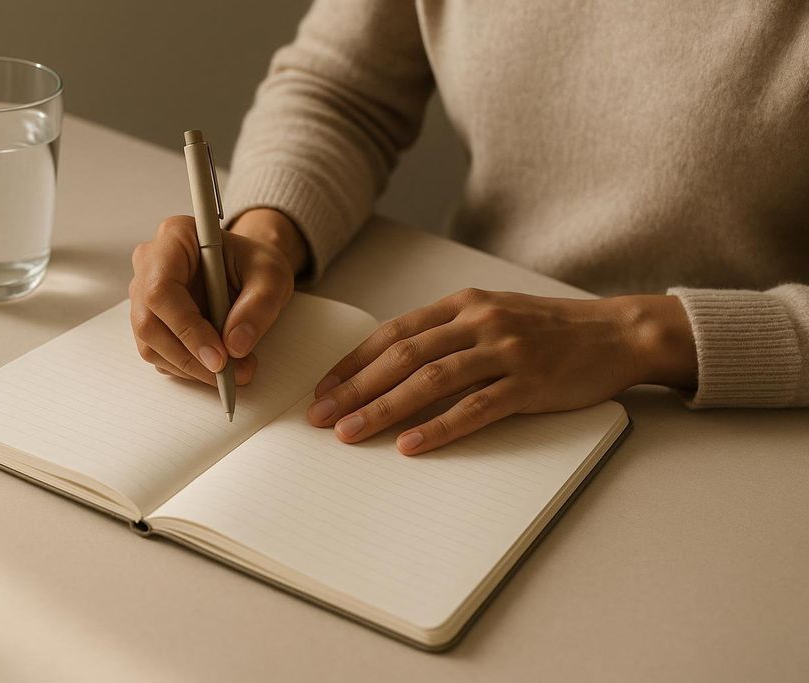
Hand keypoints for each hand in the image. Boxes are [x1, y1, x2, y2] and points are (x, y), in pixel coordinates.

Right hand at [129, 209, 307, 385]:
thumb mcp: (272, 276)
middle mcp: (150, 263)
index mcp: (175, 237)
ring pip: (151, 344)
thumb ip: (259, 306)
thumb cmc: (255, 264)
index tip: (219, 357)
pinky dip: (188, 368)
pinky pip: (159, 353)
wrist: (249, 270)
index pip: (161, 289)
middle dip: (190, 357)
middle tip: (229, 374)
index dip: (187, 328)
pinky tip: (217, 366)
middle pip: (149, 322)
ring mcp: (144, 293)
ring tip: (233, 372)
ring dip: (190, 368)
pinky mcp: (151, 320)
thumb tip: (235, 346)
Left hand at [306, 288, 695, 454]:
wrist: (617, 332)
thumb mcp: (493, 314)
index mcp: (463, 304)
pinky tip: (411, 445)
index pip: (394, 332)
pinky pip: (476, 408)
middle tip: (322, 416)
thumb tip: (395, 365)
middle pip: (403, 356)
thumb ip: (448, 332)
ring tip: (351, 433)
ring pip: (431, 380)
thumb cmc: (549, 328)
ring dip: (385, 408)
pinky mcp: (529, 383)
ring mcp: (504, 351)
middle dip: (355, 388)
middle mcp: (478, 321)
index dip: (354, 362)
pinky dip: (440, 428)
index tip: (324, 388)